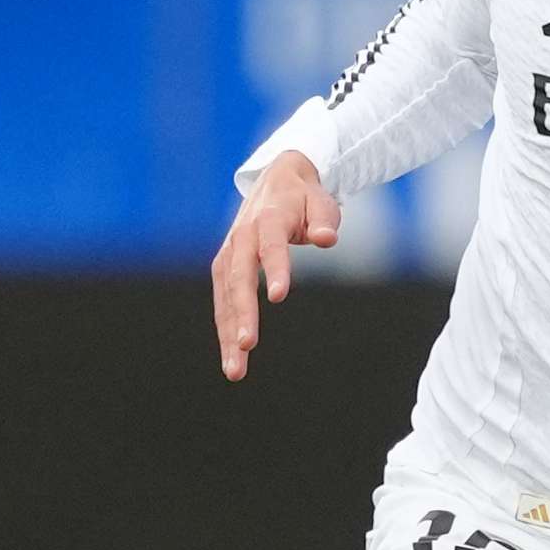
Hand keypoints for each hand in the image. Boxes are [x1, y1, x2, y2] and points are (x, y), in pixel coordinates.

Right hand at [212, 153, 340, 380]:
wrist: (277, 180)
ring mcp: (229, 253)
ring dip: (228, 333)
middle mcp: (242, 238)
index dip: (275, 270)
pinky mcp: (225, 267)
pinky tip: (232, 358)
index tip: (278, 296)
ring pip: (226, 297)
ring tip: (235, 369)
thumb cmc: (305, 197)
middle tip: (247, 347)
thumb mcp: (321, 202)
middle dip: (242, 315)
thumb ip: (325, 220)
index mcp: (268, 220)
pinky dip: (226, 329)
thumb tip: (326, 239)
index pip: (271, 247)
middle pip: (239, 279)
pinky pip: (223, 301)